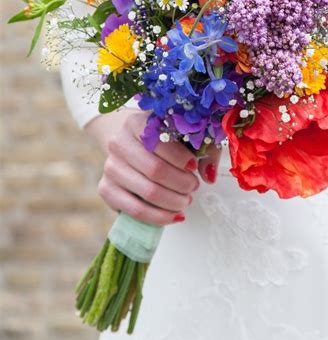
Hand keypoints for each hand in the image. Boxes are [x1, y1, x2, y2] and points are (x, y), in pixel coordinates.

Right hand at [85, 109, 220, 225]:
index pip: (161, 143)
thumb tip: (209, 175)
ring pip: (148, 192)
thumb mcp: (183, 135)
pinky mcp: (105, 189)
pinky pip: (135, 210)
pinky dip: (159, 217)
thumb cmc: (161, 140)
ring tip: (186, 200)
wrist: (128, 145)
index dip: (182, 158)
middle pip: (155, 170)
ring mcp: (110, 167)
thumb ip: (202, 150)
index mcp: (136, 123)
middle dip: (181, 183)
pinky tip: (175, 216)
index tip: (195, 166)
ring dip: (173, 201)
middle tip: (194, 187)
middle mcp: (118, 143)